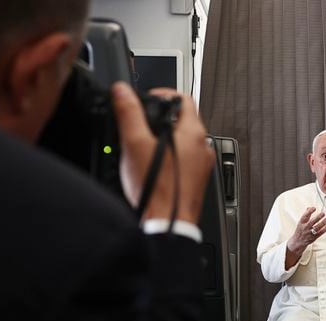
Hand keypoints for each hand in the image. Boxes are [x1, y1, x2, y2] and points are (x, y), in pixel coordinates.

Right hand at [111, 82, 213, 223]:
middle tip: (141, 123)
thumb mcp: (135, 144)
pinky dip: (171, 156)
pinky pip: (185, 160)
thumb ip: (129, 113)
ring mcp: (202, 166)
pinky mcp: (196, 181)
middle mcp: (203, 148)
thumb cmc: (158, 190)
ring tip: (144, 145)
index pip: (183, 99)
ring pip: (184, 141)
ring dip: (165, 138)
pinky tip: (154, 166)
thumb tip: (122, 92)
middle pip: (184, 120)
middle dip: (161, 117)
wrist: (168, 224)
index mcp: (194, 134)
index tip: (146, 100)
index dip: (163, 94)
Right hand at [287, 207, 325, 254]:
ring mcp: (309, 233)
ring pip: (317, 227)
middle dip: (318, 217)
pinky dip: (324, 229)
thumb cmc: (301, 230)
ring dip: (323, 223)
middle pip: (312, 222)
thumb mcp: (301, 222)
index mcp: (301, 222)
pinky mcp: (313, 237)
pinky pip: (320, 233)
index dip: (309, 211)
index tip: (314, 208)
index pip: (305, 216)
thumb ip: (306, 214)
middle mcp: (305, 227)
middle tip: (323, 213)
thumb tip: (310, 207)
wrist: (298, 241)